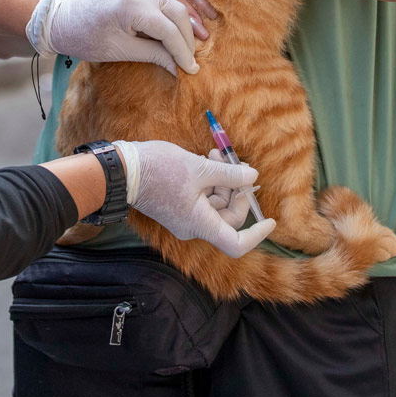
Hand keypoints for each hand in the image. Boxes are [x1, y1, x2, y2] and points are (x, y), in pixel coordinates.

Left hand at [27, 0, 197, 74]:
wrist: (59, 16)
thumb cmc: (84, 38)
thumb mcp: (121, 50)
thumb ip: (154, 55)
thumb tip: (180, 66)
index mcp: (131, 5)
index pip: (169, 30)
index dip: (183, 51)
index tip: (191, 68)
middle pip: (177, 10)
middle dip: (187, 36)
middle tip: (191, 58)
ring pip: (170, 0)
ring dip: (180, 22)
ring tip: (185, 45)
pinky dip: (168, 10)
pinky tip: (171, 27)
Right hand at [115, 140, 275, 257]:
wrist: (124, 170)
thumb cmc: (160, 170)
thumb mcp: (200, 168)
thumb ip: (230, 175)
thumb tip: (253, 178)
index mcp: (200, 223)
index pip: (236, 243)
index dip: (257, 234)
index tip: (271, 220)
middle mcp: (194, 225)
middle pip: (229, 217)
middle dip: (237, 190)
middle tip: (237, 164)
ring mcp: (185, 216)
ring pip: (216, 203)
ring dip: (222, 179)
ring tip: (217, 153)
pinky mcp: (178, 205)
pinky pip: (203, 198)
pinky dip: (210, 181)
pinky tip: (207, 159)